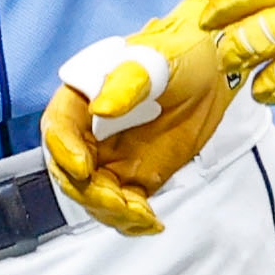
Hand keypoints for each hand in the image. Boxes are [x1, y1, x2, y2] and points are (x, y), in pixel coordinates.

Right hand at [43, 0, 274, 229]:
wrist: (216, 69)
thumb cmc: (181, 52)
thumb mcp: (157, 60)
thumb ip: (127, 82)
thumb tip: (101, 108)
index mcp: (84, 97)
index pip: (58, 128)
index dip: (64, 151)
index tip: (83, 169)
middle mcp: (90, 131)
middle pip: (71, 171)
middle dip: (90, 192)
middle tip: (120, 202)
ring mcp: (112, 157)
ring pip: (94, 195)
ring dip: (111, 212)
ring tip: (143, 214)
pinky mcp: (137, 176)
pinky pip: (124, 206)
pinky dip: (133, 221)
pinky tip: (153, 222)